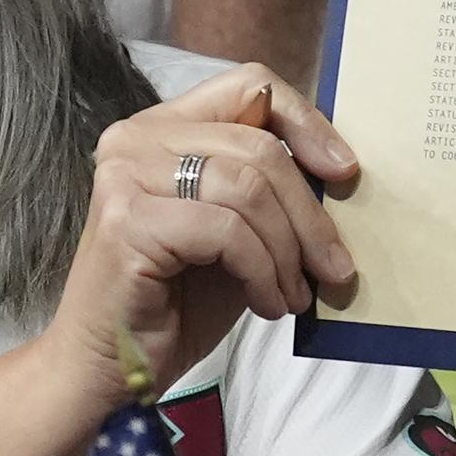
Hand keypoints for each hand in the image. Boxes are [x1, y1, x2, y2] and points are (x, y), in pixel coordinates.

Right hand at [45, 63, 358, 420]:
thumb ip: (270, 191)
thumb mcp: (239, 232)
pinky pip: (225, 231)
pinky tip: (266, 305)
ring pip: (247, 188)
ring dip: (287, 251)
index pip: (248, 86)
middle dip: (309, 214)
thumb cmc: (177, 302)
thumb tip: (340, 171)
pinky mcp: (126, 219)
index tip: (344, 172)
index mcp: (164, 126)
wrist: (111, 369)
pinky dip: (261, 272)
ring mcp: (125, 174)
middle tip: (334, 268)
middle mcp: (136, 137)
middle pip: (258, 146)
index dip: (306, 122)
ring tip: (294, 294)